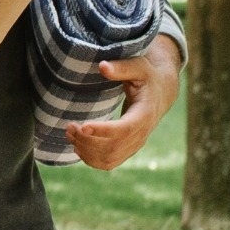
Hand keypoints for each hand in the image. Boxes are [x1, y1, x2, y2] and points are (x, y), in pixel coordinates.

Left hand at [68, 35, 183, 170]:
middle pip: (114, 146)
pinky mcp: (128, 150)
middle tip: (69, 127)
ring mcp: (135, 145)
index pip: (126, 128)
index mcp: (145, 113)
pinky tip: (77, 147)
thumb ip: (121, 67)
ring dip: (86, 150)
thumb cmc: (146, 77)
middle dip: (88, 140)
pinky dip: (91, 160)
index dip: (104, 130)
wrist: (160, 93)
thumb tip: (102, 66)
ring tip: (69, 134)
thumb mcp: (138, 66)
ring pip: (109, 158)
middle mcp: (142, 133)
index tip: (83, 125)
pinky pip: (109, 163)